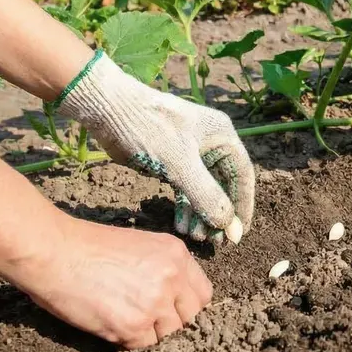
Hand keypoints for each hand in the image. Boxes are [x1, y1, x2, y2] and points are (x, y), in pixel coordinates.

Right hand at [12, 216, 212, 348]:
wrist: (55, 253)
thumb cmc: (87, 246)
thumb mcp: (140, 246)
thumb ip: (163, 269)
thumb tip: (174, 298)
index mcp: (177, 254)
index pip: (203, 294)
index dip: (188, 306)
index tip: (174, 311)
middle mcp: (172, 277)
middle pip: (192, 318)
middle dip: (174, 323)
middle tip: (150, 321)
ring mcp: (155, 303)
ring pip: (170, 336)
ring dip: (151, 335)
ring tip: (126, 321)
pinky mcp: (133, 326)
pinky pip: (144, 347)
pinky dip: (130, 343)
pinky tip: (112, 326)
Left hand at [56, 52, 254, 244]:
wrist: (109, 110)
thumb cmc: (150, 130)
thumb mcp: (180, 165)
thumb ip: (206, 196)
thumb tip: (228, 225)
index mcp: (222, 137)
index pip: (242, 176)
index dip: (243, 206)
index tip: (238, 234)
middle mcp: (211, 144)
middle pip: (224, 185)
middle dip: (219, 214)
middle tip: (213, 242)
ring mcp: (191, 153)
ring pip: (204, 189)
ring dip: (201, 213)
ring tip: (194, 236)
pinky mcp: (172, 160)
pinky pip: (186, 188)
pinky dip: (185, 206)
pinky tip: (181, 225)